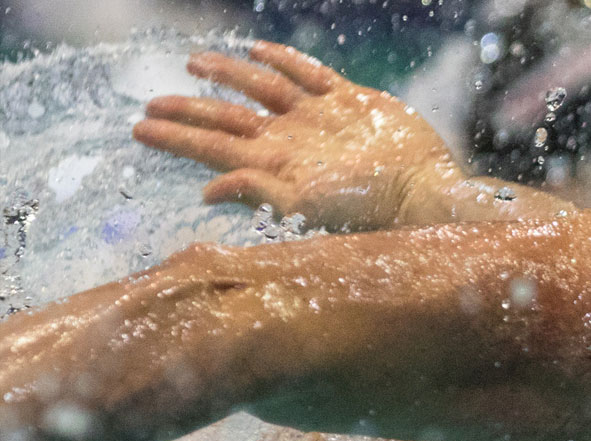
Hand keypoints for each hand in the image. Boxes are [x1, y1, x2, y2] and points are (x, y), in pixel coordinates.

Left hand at [133, 41, 458, 231]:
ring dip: (228, 75)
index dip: (175, 137)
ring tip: (194, 63)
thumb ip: (257, 193)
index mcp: (274, 165)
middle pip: (227, 117)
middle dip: (188, 110)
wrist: (423, 194)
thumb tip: (206, 192)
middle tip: (150, 102)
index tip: (139, 129)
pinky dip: (284, 60)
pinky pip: (309, 73)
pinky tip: (260, 50)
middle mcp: (290, 139)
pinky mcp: (351, 102)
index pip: (211, 147)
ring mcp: (318, 118)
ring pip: (260, 89)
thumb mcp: (305, 209)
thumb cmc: (369, 212)